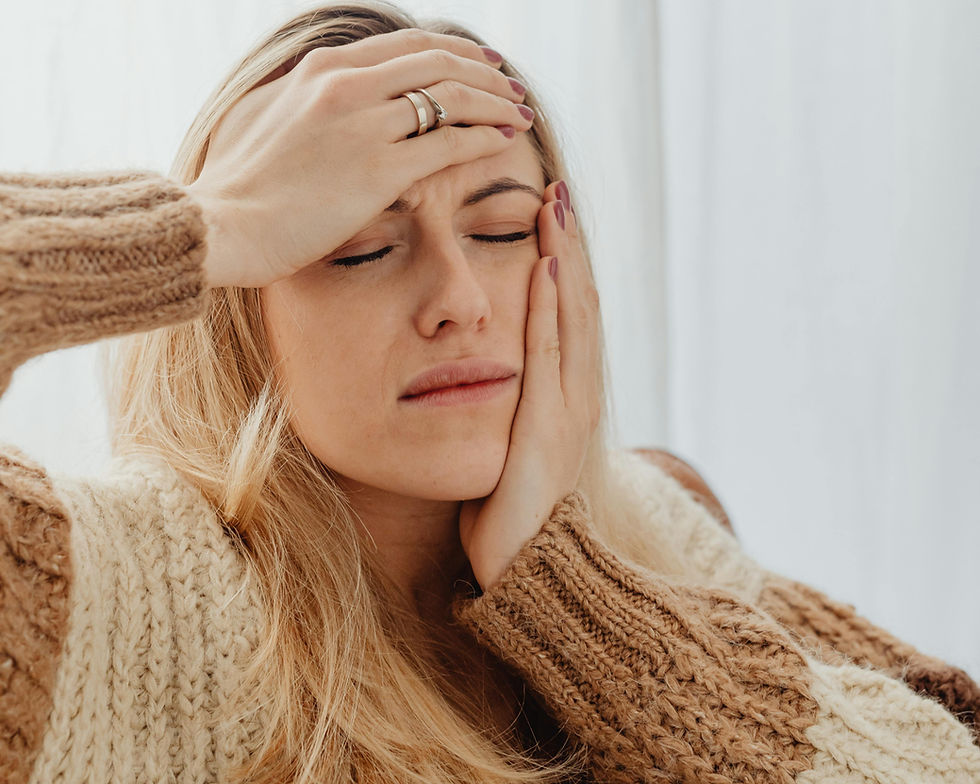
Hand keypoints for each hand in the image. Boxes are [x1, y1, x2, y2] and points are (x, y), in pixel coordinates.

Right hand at [188, 28, 531, 288]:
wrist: (224, 225)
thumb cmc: (241, 185)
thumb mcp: (267, 116)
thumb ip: (304, 97)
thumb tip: (319, 89)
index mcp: (323, 70)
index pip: (408, 46)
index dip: (454, 52)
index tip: (481, 63)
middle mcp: (348, 86)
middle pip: (439, 63)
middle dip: (486, 73)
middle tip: (511, 88)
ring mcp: (365, 126)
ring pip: (452, 99)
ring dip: (495, 104)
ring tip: (519, 115)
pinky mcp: (379, 171)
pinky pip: (449, 145)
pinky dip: (483, 139)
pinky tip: (502, 142)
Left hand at [459, 181, 600, 590]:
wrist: (525, 570)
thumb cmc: (507, 509)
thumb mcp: (510, 444)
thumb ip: (508, 405)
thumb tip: (485, 372)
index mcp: (568, 395)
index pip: (570, 314)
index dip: (565, 262)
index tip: (550, 214)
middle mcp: (578, 394)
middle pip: (578, 304)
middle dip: (569, 246)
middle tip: (557, 190)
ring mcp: (569, 410)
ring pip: (571, 318)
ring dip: (564, 259)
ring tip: (554, 207)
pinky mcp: (549, 429)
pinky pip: (548, 357)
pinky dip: (549, 310)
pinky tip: (544, 268)